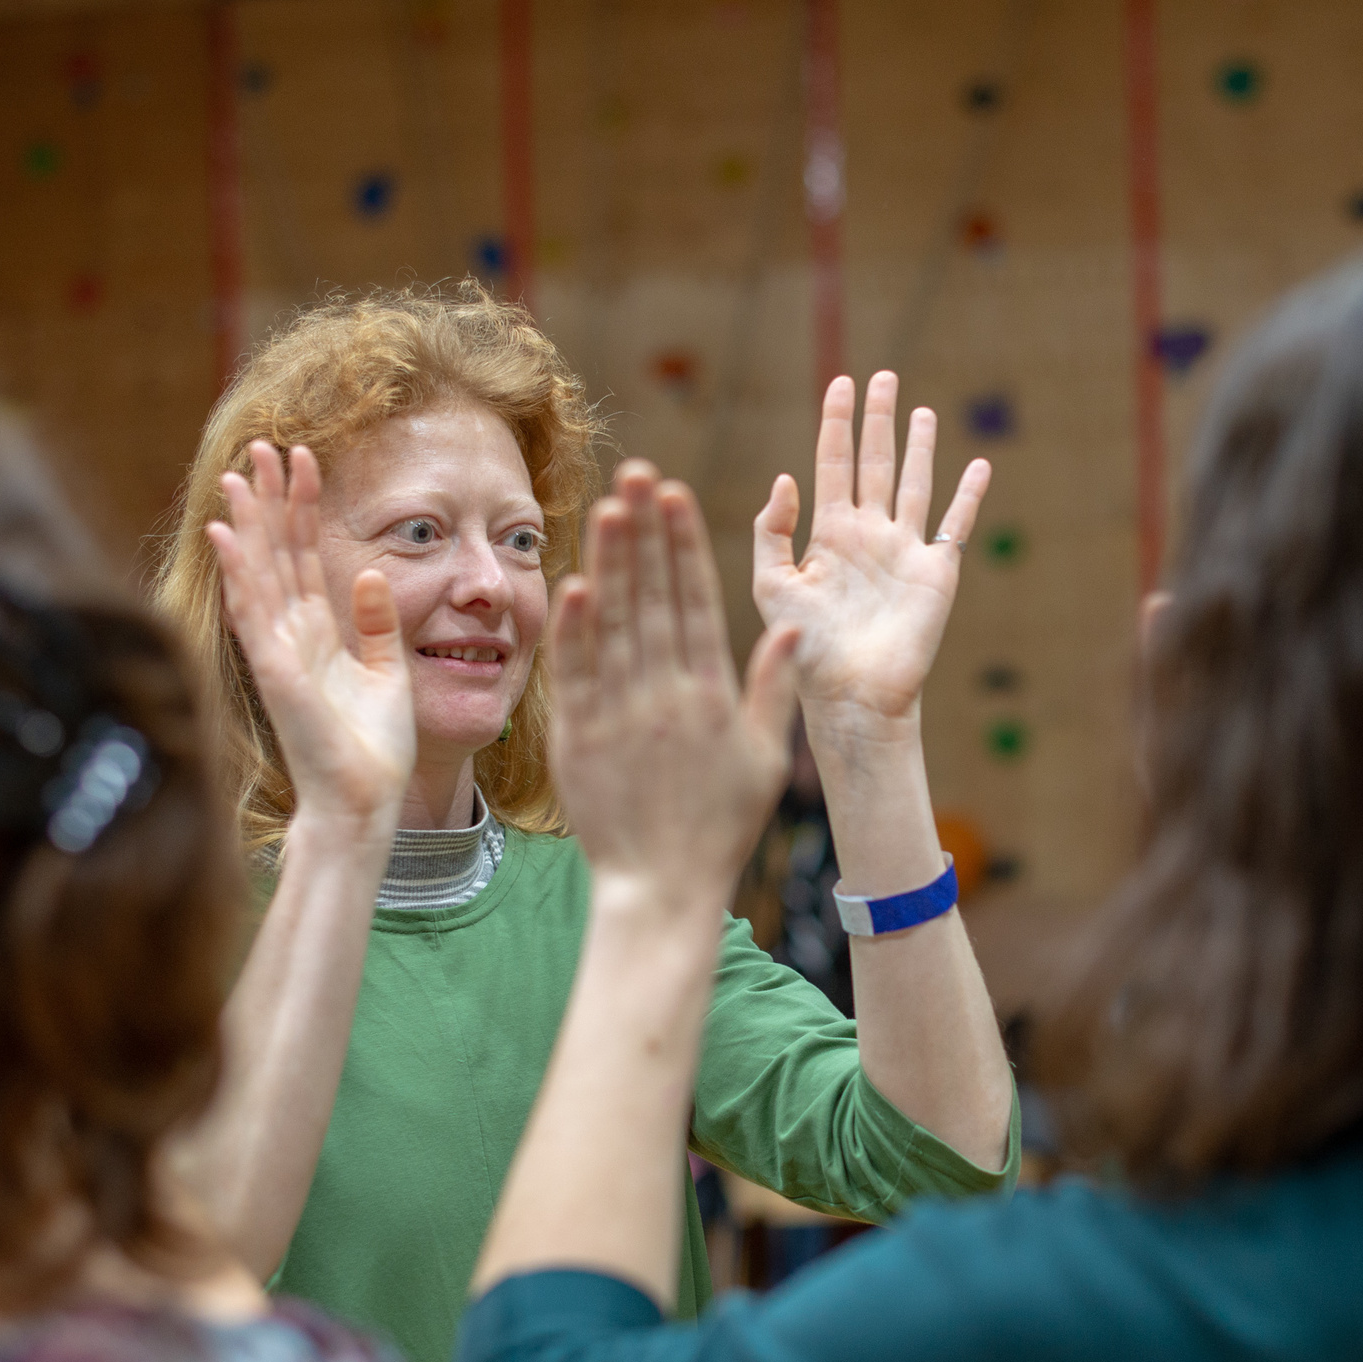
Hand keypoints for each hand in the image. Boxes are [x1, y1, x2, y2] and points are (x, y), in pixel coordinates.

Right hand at [207, 442, 412, 832]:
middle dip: (270, 499)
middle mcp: (291, 636)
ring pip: (258, 573)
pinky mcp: (275, 673)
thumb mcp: (388, 672)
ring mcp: (278, 652)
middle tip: (263, 445)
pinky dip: (240, 572)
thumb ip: (378, 623)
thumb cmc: (374, 750)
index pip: (306, 556)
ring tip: (238, 473)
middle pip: (277, 553)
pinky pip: (253, 613)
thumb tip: (370, 573)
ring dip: (248, 523)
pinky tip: (227, 534)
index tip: (304, 459)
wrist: (365, 802)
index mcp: (319, 634)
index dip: (303, 507)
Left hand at [550, 462, 798, 912]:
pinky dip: (573, 629)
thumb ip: (773, 690)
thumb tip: (789, 627)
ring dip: (610, 562)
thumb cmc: (718, 827)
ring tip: (609, 506)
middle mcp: (664, 697)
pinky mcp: (578, 739)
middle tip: (638, 472)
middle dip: (646, 531)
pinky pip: (574, 675)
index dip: (685, 544)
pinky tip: (572, 583)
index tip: (677, 494)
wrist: (660, 889)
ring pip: (614, 625)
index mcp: (710, 697)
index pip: (696, 603)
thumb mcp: (763, 760)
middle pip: (654, 598)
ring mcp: (618, 716)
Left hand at [753, 372, 989, 731]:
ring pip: (916, 484)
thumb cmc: (806, 648)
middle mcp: (868, 534)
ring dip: (921, 447)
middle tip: (881, 376)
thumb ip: (771, 532)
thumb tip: (786, 478)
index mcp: (828, 534)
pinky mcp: (936, 573)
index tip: (840, 382)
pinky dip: (969, 495)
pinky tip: (978, 466)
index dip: (836, 422)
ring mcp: (904, 551)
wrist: (851, 694)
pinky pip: (956, 524)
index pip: (832, 463)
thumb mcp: (771, 585)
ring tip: (922, 410)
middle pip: (875, 463)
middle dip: (877, 420)